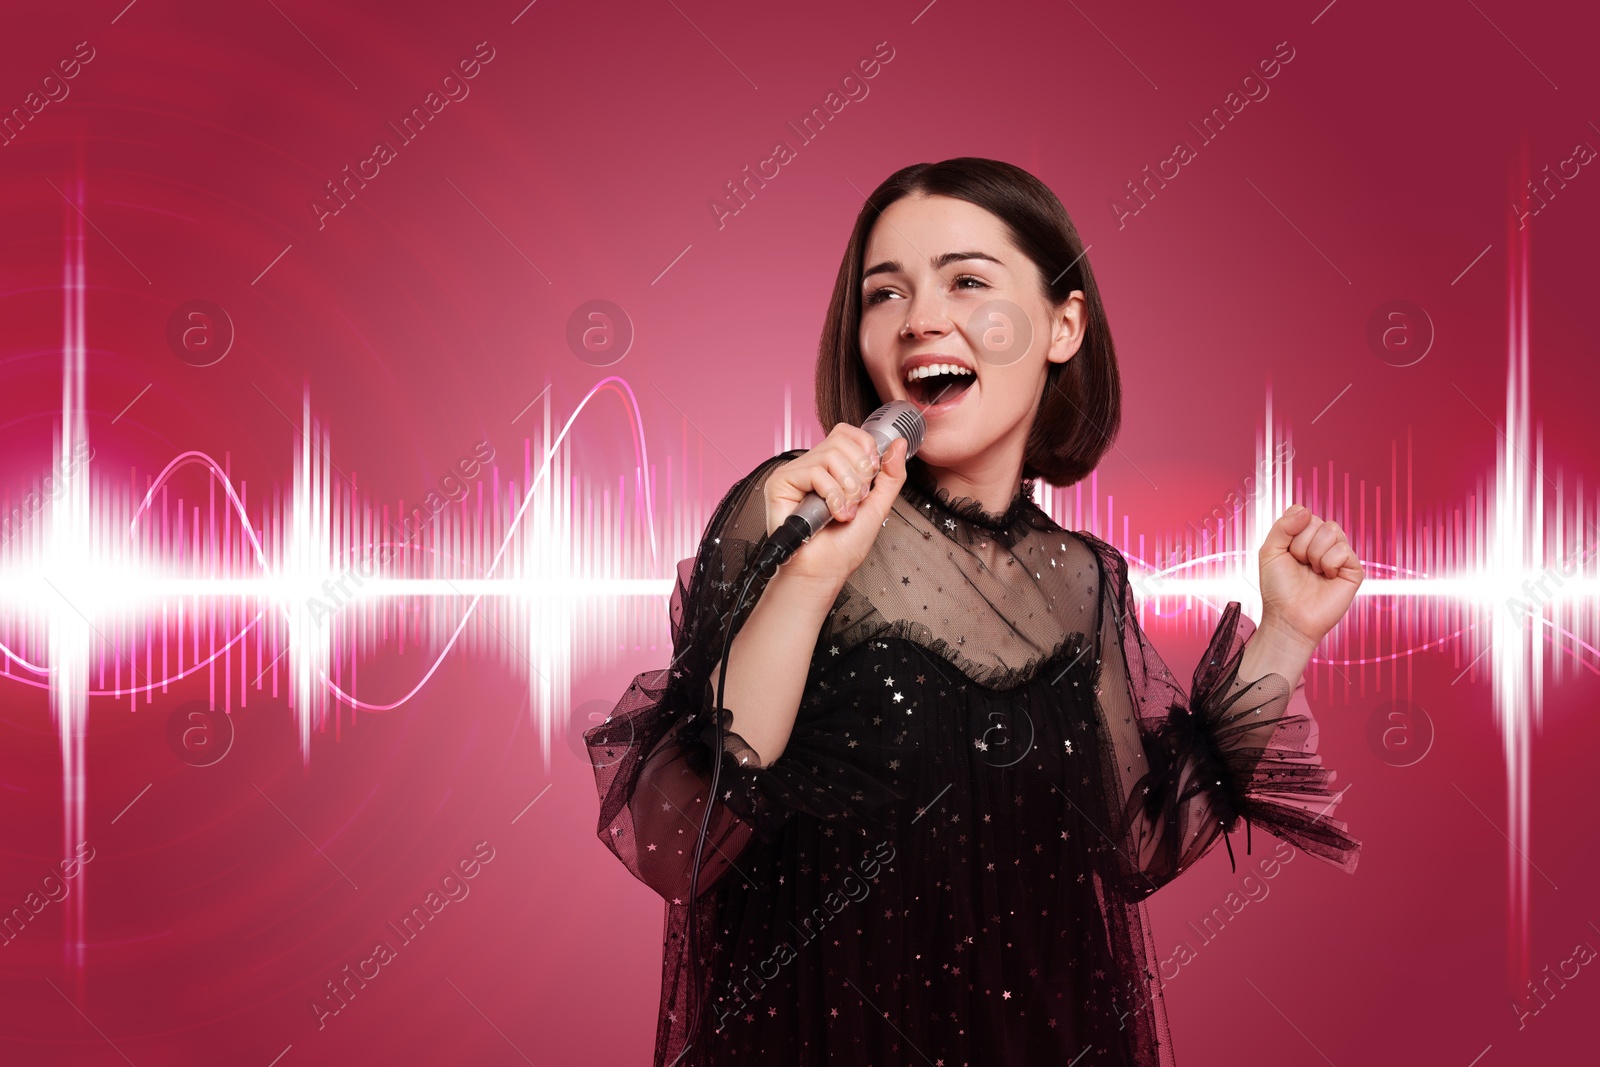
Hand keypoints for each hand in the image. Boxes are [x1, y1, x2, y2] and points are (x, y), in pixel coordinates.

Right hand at [763, 424, 908, 588]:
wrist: (823, 571)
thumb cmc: (843, 546)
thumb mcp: (877, 506)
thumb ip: (891, 475)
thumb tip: (898, 444)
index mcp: (831, 468)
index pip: (848, 433)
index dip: (864, 448)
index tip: (871, 474)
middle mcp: (812, 466)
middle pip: (841, 441)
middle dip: (859, 475)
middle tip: (855, 501)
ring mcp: (795, 473)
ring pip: (831, 456)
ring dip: (847, 489)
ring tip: (844, 512)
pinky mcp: (781, 482)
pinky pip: (815, 472)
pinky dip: (832, 495)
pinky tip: (832, 514)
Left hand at [1257, 505, 1363, 649]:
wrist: (1289, 618)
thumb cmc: (1278, 589)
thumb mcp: (1270, 552)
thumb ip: (1282, 527)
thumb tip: (1306, 510)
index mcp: (1303, 537)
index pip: (1302, 513)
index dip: (1290, 531)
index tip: (1286, 553)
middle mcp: (1323, 543)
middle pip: (1316, 520)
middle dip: (1300, 545)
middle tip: (1300, 565)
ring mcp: (1339, 554)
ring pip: (1332, 531)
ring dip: (1314, 554)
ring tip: (1313, 572)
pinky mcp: (1353, 569)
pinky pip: (1343, 550)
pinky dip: (1328, 564)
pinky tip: (1326, 578)